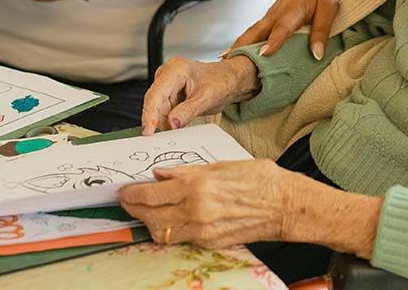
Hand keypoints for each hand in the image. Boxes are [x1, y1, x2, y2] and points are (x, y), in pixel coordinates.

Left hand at [119, 159, 382, 258]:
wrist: (284, 205)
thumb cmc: (258, 178)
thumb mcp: (221, 165)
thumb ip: (187, 171)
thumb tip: (161, 174)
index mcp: (198, 185)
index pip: (152, 194)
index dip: (132, 193)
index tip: (123, 190)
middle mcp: (196, 210)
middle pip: (151, 216)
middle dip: (134, 209)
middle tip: (127, 201)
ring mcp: (202, 230)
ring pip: (161, 232)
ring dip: (148, 222)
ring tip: (145, 211)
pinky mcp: (209, 243)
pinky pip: (179, 238)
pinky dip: (168, 229)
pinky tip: (168, 218)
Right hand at [142, 56, 258, 134]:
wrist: (229, 80)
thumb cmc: (221, 82)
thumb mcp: (207, 98)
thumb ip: (188, 111)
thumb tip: (172, 124)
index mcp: (176, 69)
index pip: (156, 93)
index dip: (150, 113)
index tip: (148, 131)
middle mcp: (167, 75)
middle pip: (155, 103)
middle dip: (159, 121)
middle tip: (166, 138)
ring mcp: (166, 85)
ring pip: (158, 111)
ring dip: (165, 123)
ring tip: (179, 128)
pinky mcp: (168, 95)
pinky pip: (164, 113)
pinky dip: (169, 122)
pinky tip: (178, 126)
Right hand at [229, 0, 337, 58]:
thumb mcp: (329, 8)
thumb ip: (322, 30)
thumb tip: (316, 55)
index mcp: (294, 10)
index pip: (283, 27)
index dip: (274, 40)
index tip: (263, 54)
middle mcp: (276, 14)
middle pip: (257, 30)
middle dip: (243, 45)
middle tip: (229, 61)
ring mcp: (269, 16)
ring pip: (251, 31)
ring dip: (238, 45)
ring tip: (224, 61)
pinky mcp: (266, 20)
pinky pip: (254, 32)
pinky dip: (243, 44)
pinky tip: (234, 56)